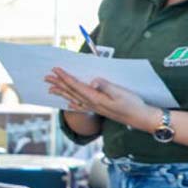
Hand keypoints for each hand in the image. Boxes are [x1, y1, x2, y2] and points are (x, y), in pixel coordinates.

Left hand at [46, 67, 160, 130]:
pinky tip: (68, 103)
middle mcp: (92, 103)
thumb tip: (93, 81)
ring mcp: (95, 107)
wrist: (141, 118)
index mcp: (96, 98)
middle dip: (58, 83)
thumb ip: (106, 86)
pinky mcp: (99, 109)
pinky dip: (72, 103)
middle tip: (46, 77)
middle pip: (71, 92)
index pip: (76, 86)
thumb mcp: (121, 93)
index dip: (65, 77)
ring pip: (73, 98)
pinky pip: (81, 106)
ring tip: (51, 88)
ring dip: (62, 92)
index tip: (56, 69)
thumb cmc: (133, 104)